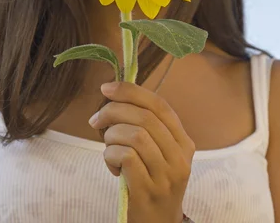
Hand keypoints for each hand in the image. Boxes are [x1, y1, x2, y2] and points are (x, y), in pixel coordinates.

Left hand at [88, 81, 194, 222]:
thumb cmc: (151, 182)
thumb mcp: (157, 153)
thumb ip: (145, 126)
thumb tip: (113, 94)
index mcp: (183, 142)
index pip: (160, 105)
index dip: (131, 91)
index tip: (107, 88)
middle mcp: (180, 157)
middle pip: (145, 118)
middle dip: (114, 111)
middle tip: (96, 119)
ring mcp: (166, 176)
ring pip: (135, 136)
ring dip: (112, 136)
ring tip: (107, 146)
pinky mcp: (148, 191)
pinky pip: (126, 158)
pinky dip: (110, 155)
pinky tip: (111, 164)